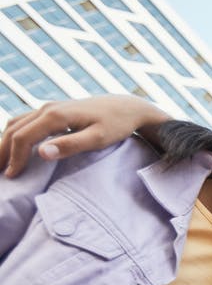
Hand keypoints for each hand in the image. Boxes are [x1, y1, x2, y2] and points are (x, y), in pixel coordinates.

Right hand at [0, 95, 170, 176]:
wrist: (128, 107)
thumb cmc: (116, 125)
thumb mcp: (97, 138)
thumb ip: (70, 145)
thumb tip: (41, 153)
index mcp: (55, 115)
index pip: (23, 138)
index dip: (14, 158)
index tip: (12, 178)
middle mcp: (47, 108)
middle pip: (14, 129)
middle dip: (2, 151)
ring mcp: (49, 106)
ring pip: (16, 123)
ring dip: (5, 142)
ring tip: (1, 162)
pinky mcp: (54, 109)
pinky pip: (25, 120)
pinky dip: (14, 134)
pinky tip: (14, 148)